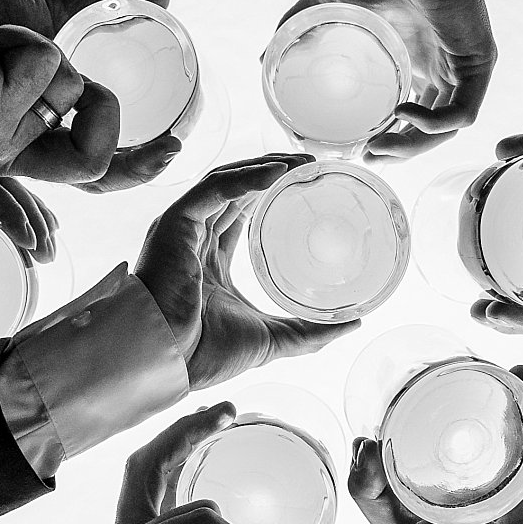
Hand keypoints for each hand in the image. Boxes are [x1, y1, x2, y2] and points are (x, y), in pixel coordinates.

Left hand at [0, 0, 175, 185]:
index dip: (142, 169)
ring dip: (47, 47)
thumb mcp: (48, 21)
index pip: (97, 177)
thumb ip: (102, 13)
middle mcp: (13, 153)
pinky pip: (44, 64)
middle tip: (88, 84)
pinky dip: (23, 34)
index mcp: (31, 144)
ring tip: (1, 40)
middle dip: (106, 111)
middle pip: (96, 163)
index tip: (174, 143)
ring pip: (73, 93)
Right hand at [135, 154, 361, 391]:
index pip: (241, 212)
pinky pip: (212, 189)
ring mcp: (182, 229)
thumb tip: (354, 324)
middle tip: (312, 164)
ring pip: (225, 180)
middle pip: (235, 188)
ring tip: (301, 161)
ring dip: (264, 165)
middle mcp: (193, 238)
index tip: (307, 184)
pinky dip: (245, 178)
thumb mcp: (271, 338)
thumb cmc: (204, 354)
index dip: (271, 194)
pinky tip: (277, 172)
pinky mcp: (174, 225)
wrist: (168, 362)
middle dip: (273, 170)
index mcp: (210, 261)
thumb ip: (310, 332)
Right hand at [284, 0, 495, 160]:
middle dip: (399, 152)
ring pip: (446, 128)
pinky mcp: (480, 62)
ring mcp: (465, 66)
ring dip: (413, 146)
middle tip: (367, 157)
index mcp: (419, 58)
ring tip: (378, 147)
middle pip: (427, 129)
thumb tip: (263, 55)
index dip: (388, 139)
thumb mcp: (332, 1)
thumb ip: (300, 24)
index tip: (358, 150)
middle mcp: (444, 67)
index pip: (411, 116)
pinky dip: (434, 123)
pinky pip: (464, 111)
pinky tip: (404, 114)